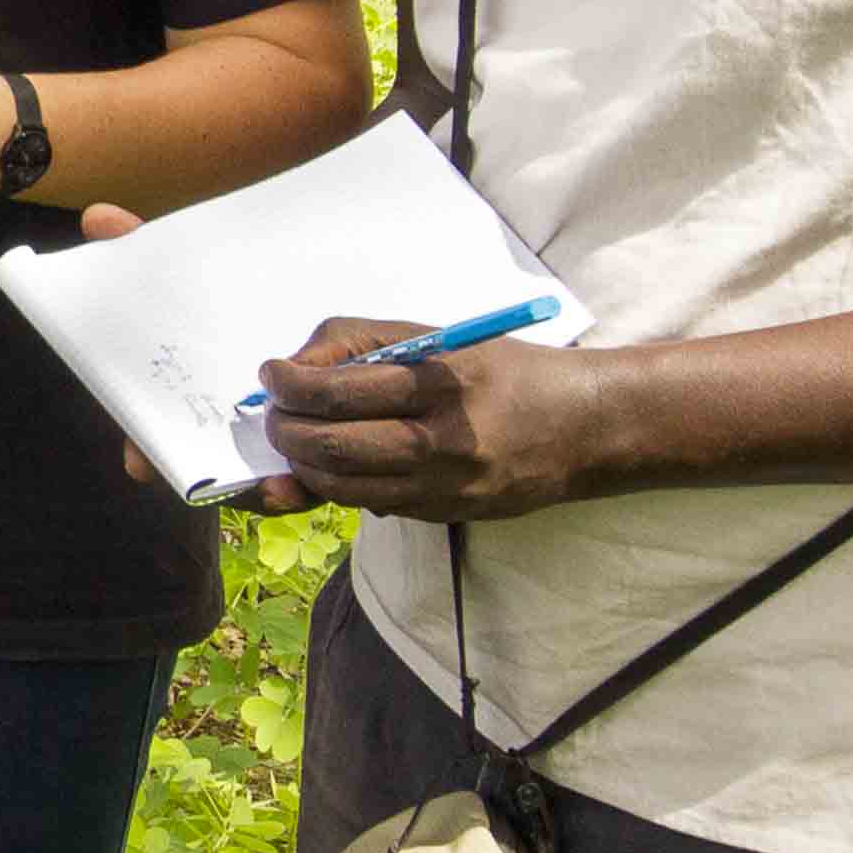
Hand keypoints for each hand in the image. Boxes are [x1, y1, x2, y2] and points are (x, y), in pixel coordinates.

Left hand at [246, 313, 606, 525]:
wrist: (580, 427)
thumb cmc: (503, 371)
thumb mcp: (441, 338)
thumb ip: (366, 344)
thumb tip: (298, 369)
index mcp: (441, 381)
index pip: (340, 390)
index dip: (289, 384)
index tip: (272, 374)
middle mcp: (442, 440)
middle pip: (331, 446)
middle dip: (283, 430)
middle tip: (273, 413)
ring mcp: (443, 486)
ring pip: (342, 487)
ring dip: (301, 465)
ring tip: (294, 440)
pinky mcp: (443, 514)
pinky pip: (369, 505)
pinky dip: (338, 485)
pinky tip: (332, 464)